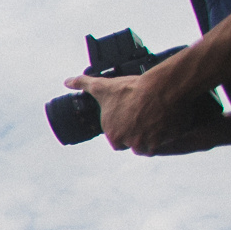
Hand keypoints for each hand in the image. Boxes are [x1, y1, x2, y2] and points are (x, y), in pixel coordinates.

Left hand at [66, 70, 216, 154]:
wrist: (160, 89)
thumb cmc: (131, 89)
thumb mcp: (103, 86)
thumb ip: (83, 84)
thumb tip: (67, 81)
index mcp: (112, 133)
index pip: (116, 140)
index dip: (123, 131)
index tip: (130, 122)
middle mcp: (126, 141)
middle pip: (131, 144)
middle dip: (136, 136)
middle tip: (144, 122)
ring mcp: (143, 143)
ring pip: (145, 147)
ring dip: (148, 140)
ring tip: (154, 125)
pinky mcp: (160, 143)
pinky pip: (159, 147)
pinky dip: (161, 140)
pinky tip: (163, 129)